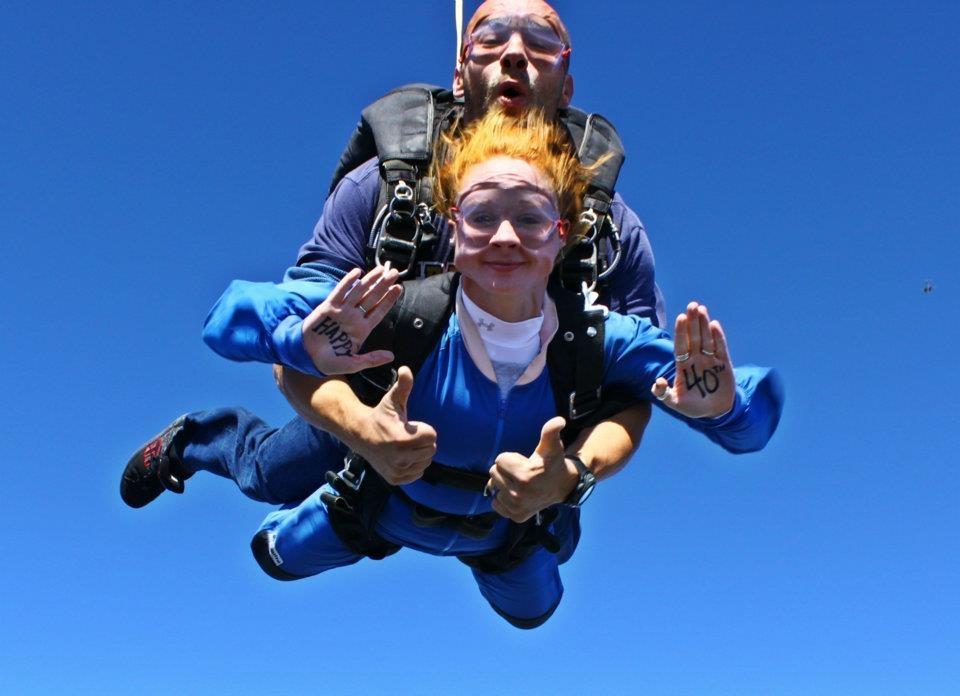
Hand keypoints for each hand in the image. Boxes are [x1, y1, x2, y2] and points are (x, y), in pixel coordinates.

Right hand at [301, 266, 402, 374]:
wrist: (307, 357)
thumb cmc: (330, 361)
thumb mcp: (353, 364)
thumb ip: (371, 360)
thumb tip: (392, 357)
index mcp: (362, 329)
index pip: (379, 311)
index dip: (389, 299)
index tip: (398, 288)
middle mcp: (354, 317)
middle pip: (372, 298)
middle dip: (383, 285)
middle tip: (394, 272)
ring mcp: (342, 311)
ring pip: (358, 292)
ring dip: (369, 280)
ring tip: (381, 269)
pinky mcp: (328, 307)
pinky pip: (340, 292)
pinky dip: (347, 282)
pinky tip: (357, 273)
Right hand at [354, 366, 437, 484]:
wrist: (361, 435)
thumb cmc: (381, 416)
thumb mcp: (392, 400)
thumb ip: (403, 385)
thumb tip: (406, 369)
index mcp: (402, 439)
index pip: (432, 436)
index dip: (423, 429)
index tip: (409, 425)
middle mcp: (400, 458)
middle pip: (431, 450)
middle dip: (422, 441)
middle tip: (407, 436)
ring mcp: (397, 471)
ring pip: (426, 462)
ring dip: (419, 453)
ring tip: (404, 446)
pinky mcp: (395, 479)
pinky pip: (418, 473)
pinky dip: (414, 465)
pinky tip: (402, 456)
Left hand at [486, 416, 576, 522]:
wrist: (562, 486)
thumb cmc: (553, 463)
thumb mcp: (551, 446)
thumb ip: (551, 432)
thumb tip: (559, 421)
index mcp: (525, 475)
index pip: (499, 460)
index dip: (510, 458)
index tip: (523, 462)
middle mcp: (519, 494)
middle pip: (493, 474)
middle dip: (505, 470)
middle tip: (521, 472)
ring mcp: (517, 507)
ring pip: (494, 488)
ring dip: (504, 483)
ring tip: (520, 483)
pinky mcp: (516, 516)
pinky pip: (496, 503)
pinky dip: (503, 498)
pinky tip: (517, 494)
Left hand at [652, 302, 734, 418]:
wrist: (714, 412)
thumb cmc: (692, 406)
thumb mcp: (675, 402)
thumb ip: (664, 393)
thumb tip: (657, 382)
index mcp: (683, 365)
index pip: (681, 345)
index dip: (680, 331)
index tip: (680, 317)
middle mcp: (696, 358)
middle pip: (693, 337)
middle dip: (692, 322)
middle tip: (692, 305)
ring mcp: (710, 360)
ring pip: (706, 339)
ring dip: (704, 324)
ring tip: (701, 309)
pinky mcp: (724, 364)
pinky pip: (720, 348)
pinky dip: (718, 337)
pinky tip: (714, 325)